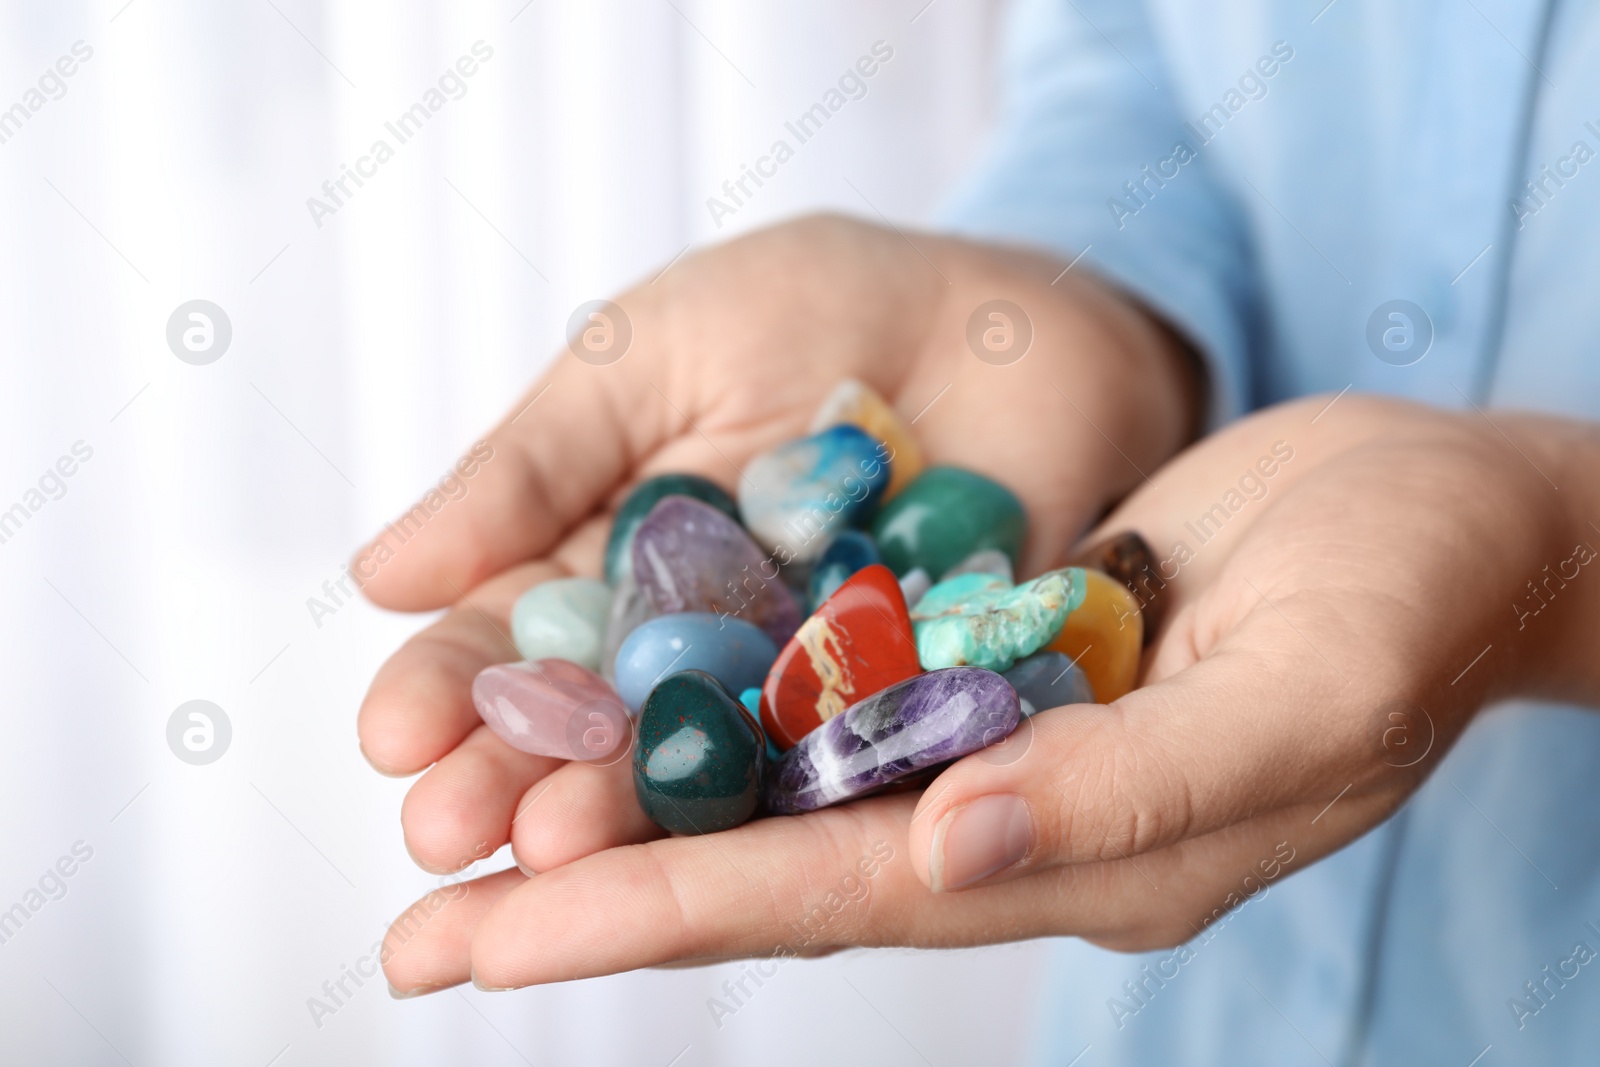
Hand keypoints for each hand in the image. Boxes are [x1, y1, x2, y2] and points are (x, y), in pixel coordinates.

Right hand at [354, 213, 1201, 992]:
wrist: (1007, 313)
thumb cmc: (818, 308)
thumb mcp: (651, 358)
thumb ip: (534, 467)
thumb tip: (382, 574)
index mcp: (611, 570)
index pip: (511, 645)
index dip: (449, 689)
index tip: (389, 736)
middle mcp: (693, 655)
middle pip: (592, 732)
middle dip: (515, 781)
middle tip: (447, 834)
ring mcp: (798, 697)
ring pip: (703, 770)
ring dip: (626, 818)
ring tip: (553, 857)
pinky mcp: (911, 715)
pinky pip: (846, 763)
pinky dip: (790, 797)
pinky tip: (729, 838)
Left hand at [377, 391, 1590, 990]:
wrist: (1445, 516)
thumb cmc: (1409, 597)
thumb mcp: (1304, 691)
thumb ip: (1132, 787)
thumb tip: (945, 851)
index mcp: (1080, 857)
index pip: (832, 902)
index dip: (662, 916)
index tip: (502, 943)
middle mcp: (1010, 820)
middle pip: (767, 869)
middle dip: (595, 899)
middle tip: (421, 939)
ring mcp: (990, 741)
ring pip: (774, 793)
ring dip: (629, 814)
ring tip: (473, 837)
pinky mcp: (982, 658)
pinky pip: (824, 697)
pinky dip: (714, 717)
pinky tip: (618, 717)